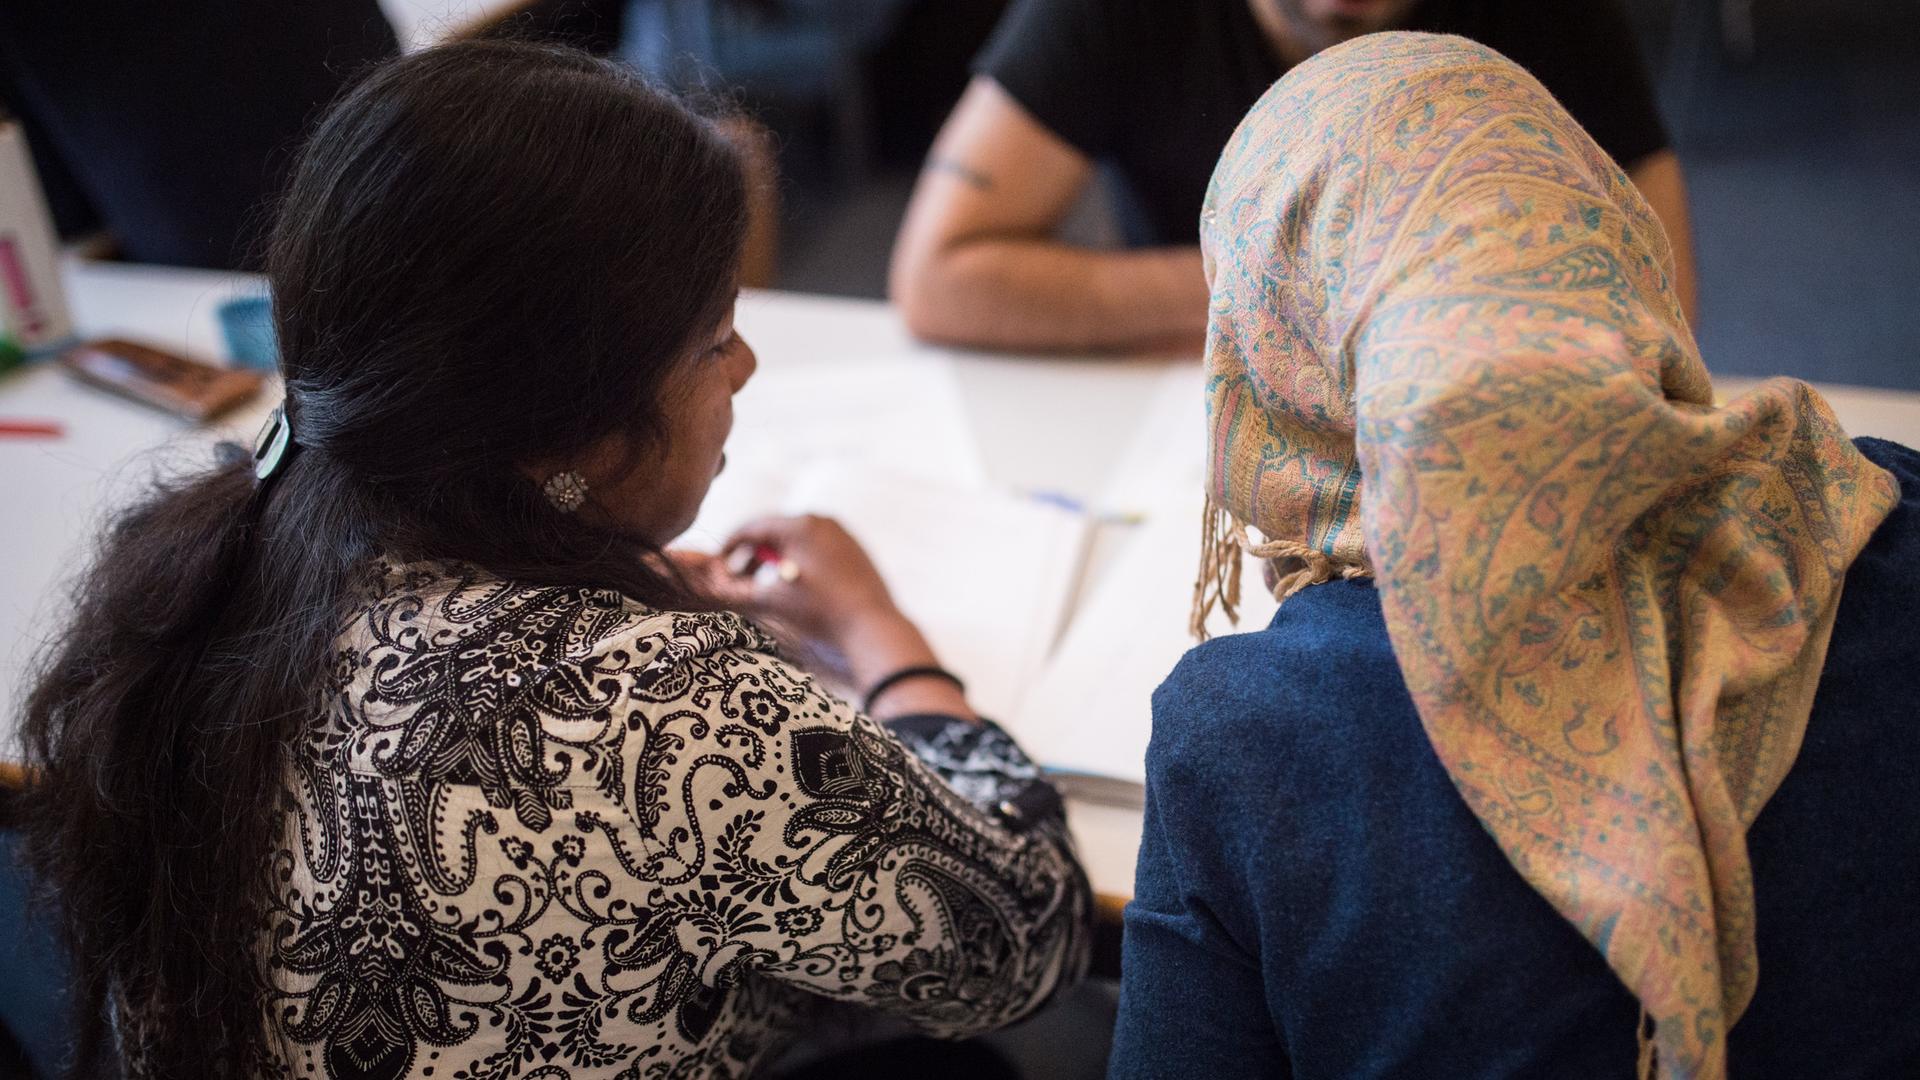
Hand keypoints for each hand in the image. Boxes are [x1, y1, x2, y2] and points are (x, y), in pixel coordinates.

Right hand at [697, 515, 898, 644]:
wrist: (873, 627)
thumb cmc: (819, 613)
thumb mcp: (771, 602)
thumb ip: (733, 591)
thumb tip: (703, 585)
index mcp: (799, 525)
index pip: (752, 527)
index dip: (730, 546)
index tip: (717, 565)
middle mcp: (822, 520)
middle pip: (775, 530)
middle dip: (753, 554)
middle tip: (739, 577)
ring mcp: (842, 534)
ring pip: (797, 539)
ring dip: (776, 558)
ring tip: (766, 584)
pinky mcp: (855, 549)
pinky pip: (818, 548)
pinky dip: (799, 561)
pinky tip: (796, 586)